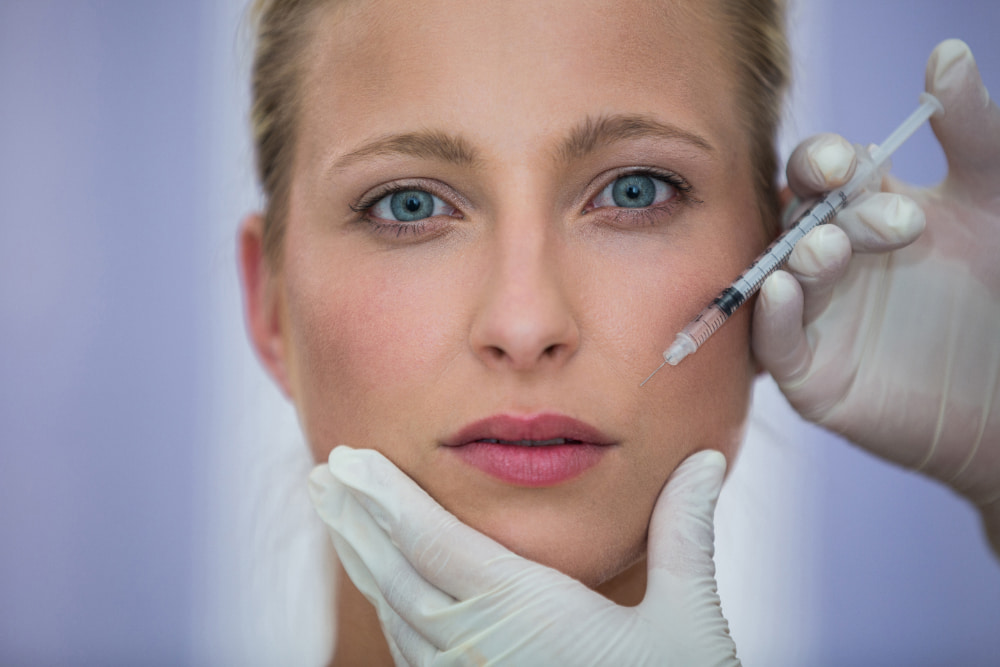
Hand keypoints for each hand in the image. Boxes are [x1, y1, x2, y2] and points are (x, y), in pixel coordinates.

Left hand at [309, 446, 738, 665]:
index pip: (434, 542)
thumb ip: (685, 534)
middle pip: (397, 575)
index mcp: (524, 615)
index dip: (386, 498)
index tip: (349, 461)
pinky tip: (385, 590)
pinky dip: (389, 610)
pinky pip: (412, 655)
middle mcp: (480, 650)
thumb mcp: (688, 622)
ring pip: (396, 616)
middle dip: (355, 521)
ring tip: (339, 518)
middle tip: (322, 476)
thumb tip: (705, 459)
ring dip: (363, 560)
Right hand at [753, 39, 999, 553]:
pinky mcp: (810, 373)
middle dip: (826, 214)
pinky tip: (780, 291)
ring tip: (828, 254)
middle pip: (795, 219)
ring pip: (778, 274)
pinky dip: (772, 316)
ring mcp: (816, 315)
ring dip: (798, 258)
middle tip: (897, 226)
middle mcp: (831, 259)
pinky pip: (775, 342)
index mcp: (864, 212)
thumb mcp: (995, 203)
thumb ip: (972, 133)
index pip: (819, 174)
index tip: (848, 164)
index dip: (822, 162)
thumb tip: (944, 54)